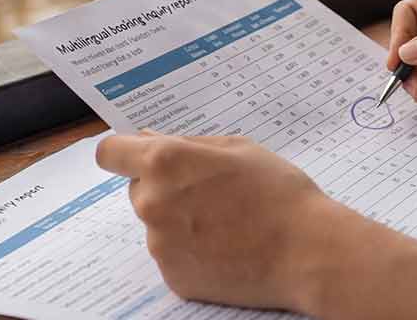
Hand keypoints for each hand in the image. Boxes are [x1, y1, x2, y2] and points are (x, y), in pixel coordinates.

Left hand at [95, 131, 349, 310]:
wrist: (306, 251)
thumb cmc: (279, 191)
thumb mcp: (238, 148)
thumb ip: (187, 143)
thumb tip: (148, 140)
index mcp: (165, 163)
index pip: (110, 152)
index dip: (122, 151)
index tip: (134, 155)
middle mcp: (152, 203)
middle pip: (138, 188)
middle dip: (163, 186)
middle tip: (208, 190)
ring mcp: (160, 245)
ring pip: (157, 222)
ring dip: (179, 219)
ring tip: (226, 221)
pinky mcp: (173, 277)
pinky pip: (173, 254)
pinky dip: (192, 250)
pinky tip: (226, 246)